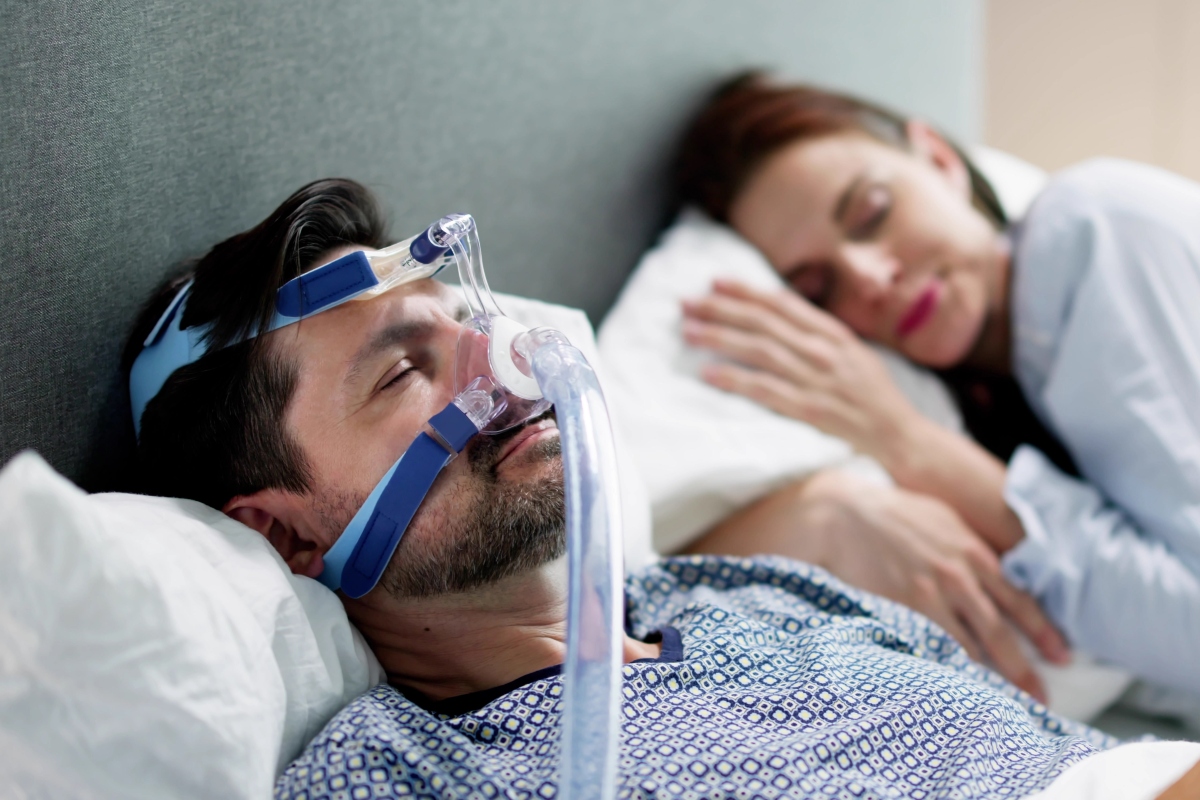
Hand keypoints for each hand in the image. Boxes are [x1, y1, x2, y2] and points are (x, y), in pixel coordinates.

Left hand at [681, 280, 919, 460]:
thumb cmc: (876, 398)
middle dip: (721, 309)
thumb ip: (823, 337)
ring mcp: (816, 380)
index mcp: (835, 334)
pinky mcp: (808, 410)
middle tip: (686, 302)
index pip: (783, 304)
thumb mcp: (856, 355)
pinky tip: (707, 373)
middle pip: (763, 322)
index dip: (747, 290)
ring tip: (688, 331)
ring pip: (758, 350)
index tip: (716, 281)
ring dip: (719, 338)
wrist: (902, 437)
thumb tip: (785, 319)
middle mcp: (824, 351)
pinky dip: (734, 379)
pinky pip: (764, 390)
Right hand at [691, 470, 1069, 699]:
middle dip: (1023, 669)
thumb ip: (976, 548)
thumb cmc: (897, 514)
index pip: (1021, 600)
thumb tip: (1005, 570)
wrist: (846, 514)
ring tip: (1001, 703)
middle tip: (1040, 697)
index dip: (1044, 632)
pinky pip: (930, 645)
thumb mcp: (948, 520)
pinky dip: (946, 666)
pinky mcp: (901, 608)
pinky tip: (956, 686)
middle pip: (999, 632)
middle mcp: (958, 577)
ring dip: (986, 676)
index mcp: (974, 553)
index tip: (1062, 656)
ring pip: (967, 646)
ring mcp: (928, 595)